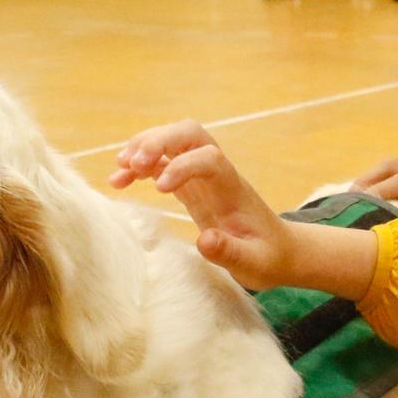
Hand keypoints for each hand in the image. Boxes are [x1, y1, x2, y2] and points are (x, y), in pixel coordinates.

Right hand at [111, 122, 376, 295]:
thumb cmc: (267, 257)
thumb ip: (230, 252)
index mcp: (233, 187)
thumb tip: (204, 240)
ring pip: (172, 142)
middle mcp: (217, 174)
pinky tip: (119, 180)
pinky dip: (139, 167)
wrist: (278, 251)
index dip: (183, 166)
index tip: (162, 189)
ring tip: (119, 168)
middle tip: (132, 162)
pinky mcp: (190, 186)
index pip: (209, 158)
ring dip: (144, 147)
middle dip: (159, 140)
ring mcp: (201, 177)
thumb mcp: (254, 263)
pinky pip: (162, 164)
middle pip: (188, 134)